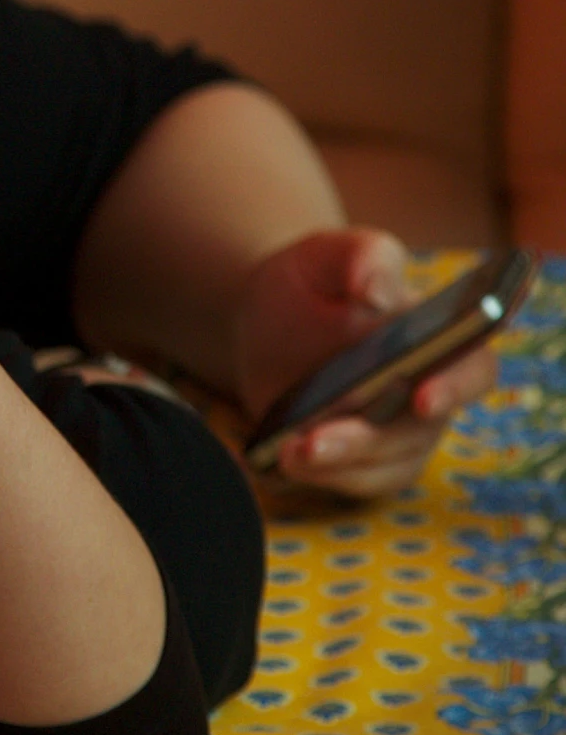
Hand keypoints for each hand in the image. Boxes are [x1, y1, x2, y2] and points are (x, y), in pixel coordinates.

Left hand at [238, 228, 495, 498]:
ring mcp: (397, 431)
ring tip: (288, 452)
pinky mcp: (359, 458)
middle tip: (317, 439)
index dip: (455, 387)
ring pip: (384, 464)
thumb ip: (363, 258)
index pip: (472, 368)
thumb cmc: (310, 281)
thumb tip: (376, 290)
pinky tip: (280, 461)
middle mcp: (429, 391)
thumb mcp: (327, 255)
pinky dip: (318, 476)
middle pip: (419, 430)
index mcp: (440, 337)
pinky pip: (351, 480)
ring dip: (337, 464)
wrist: (262, 318)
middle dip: (370, 439)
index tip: (422, 397)